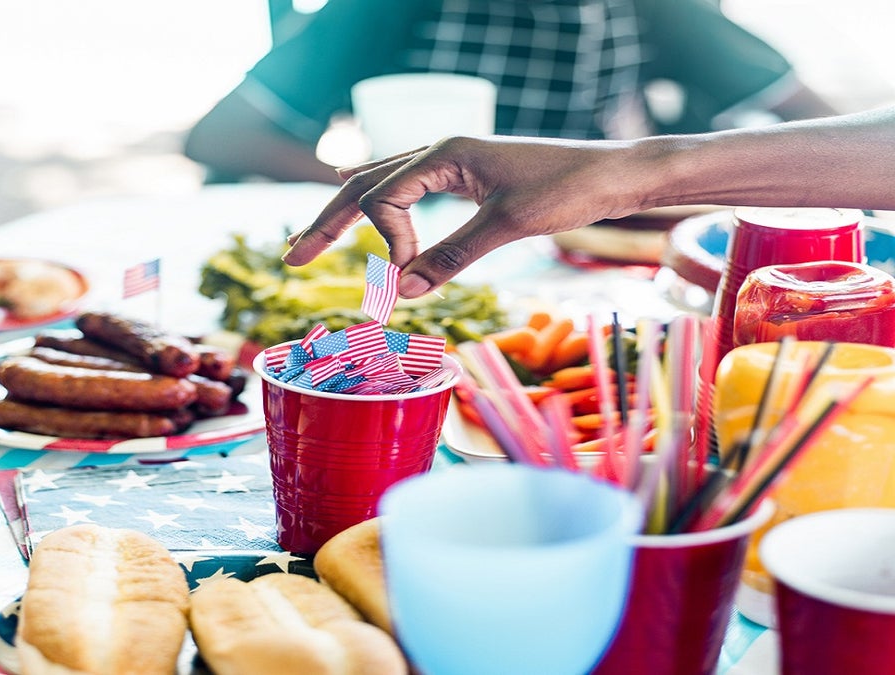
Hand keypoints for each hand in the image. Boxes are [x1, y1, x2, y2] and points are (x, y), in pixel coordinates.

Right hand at [283, 135, 641, 296]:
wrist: (615, 173)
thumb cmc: (568, 189)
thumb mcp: (507, 224)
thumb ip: (450, 256)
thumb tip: (400, 292)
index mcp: (443, 153)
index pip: (383, 198)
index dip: (387, 244)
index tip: (410, 276)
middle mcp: (439, 152)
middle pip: (364, 185)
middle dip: (327, 223)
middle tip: (292, 256)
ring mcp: (450, 162)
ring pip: (381, 183)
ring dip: (345, 213)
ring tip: (311, 239)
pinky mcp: (464, 177)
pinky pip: (405, 185)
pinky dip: (377, 199)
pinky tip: (356, 194)